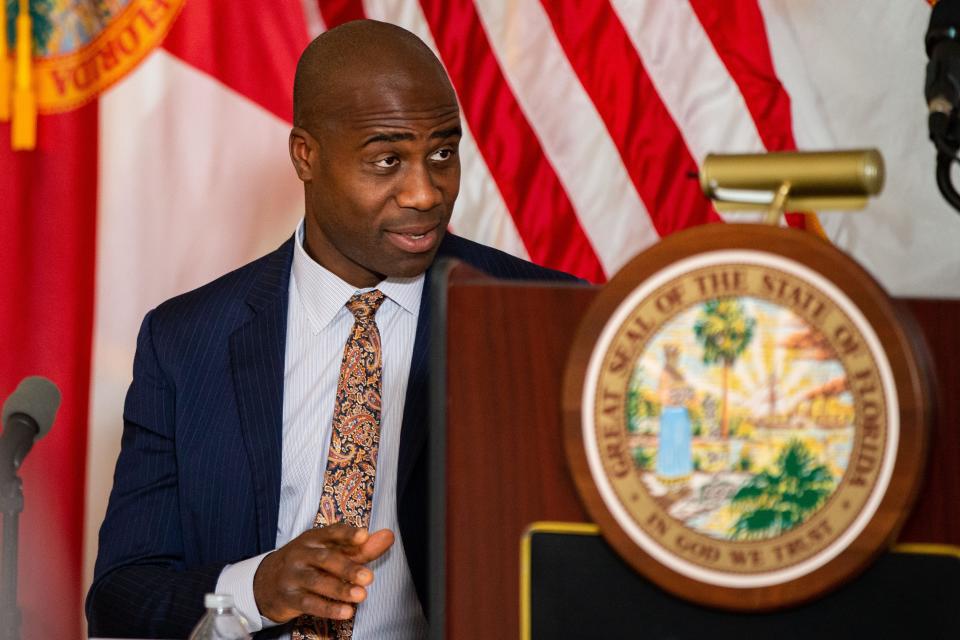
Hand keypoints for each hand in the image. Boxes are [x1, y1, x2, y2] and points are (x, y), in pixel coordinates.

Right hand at [253, 524, 394, 622]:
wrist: (265, 582)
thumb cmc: (307, 563)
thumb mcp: (329, 550)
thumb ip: (361, 547)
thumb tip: (389, 536)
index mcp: (314, 538)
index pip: (332, 533)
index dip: (347, 534)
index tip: (363, 536)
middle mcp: (301, 554)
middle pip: (326, 559)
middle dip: (348, 568)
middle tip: (369, 577)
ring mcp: (293, 576)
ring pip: (318, 582)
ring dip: (341, 589)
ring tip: (361, 595)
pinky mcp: (289, 597)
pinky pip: (309, 603)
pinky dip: (328, 608)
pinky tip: (346, 611)